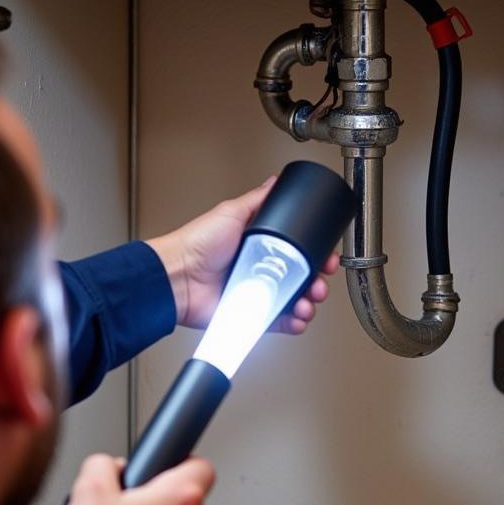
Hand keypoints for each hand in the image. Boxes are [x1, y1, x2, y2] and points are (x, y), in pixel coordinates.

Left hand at [147, 178, 339, 333]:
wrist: (177, 277)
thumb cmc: (196, 244)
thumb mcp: (231, 212)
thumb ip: (256, 200)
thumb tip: (274, 182)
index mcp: (259, 246)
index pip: (296, 251)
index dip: (315, 255)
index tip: (326, 257)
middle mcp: (260, 270)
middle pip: (300, 278)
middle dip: (316, 281)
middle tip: (320, 282)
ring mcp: (257, 293)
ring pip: (294, 301)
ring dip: (308, 302)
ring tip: (309, 300)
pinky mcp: (252, 315)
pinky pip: (279, 321)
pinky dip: (293, 322)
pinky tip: (298, 317)